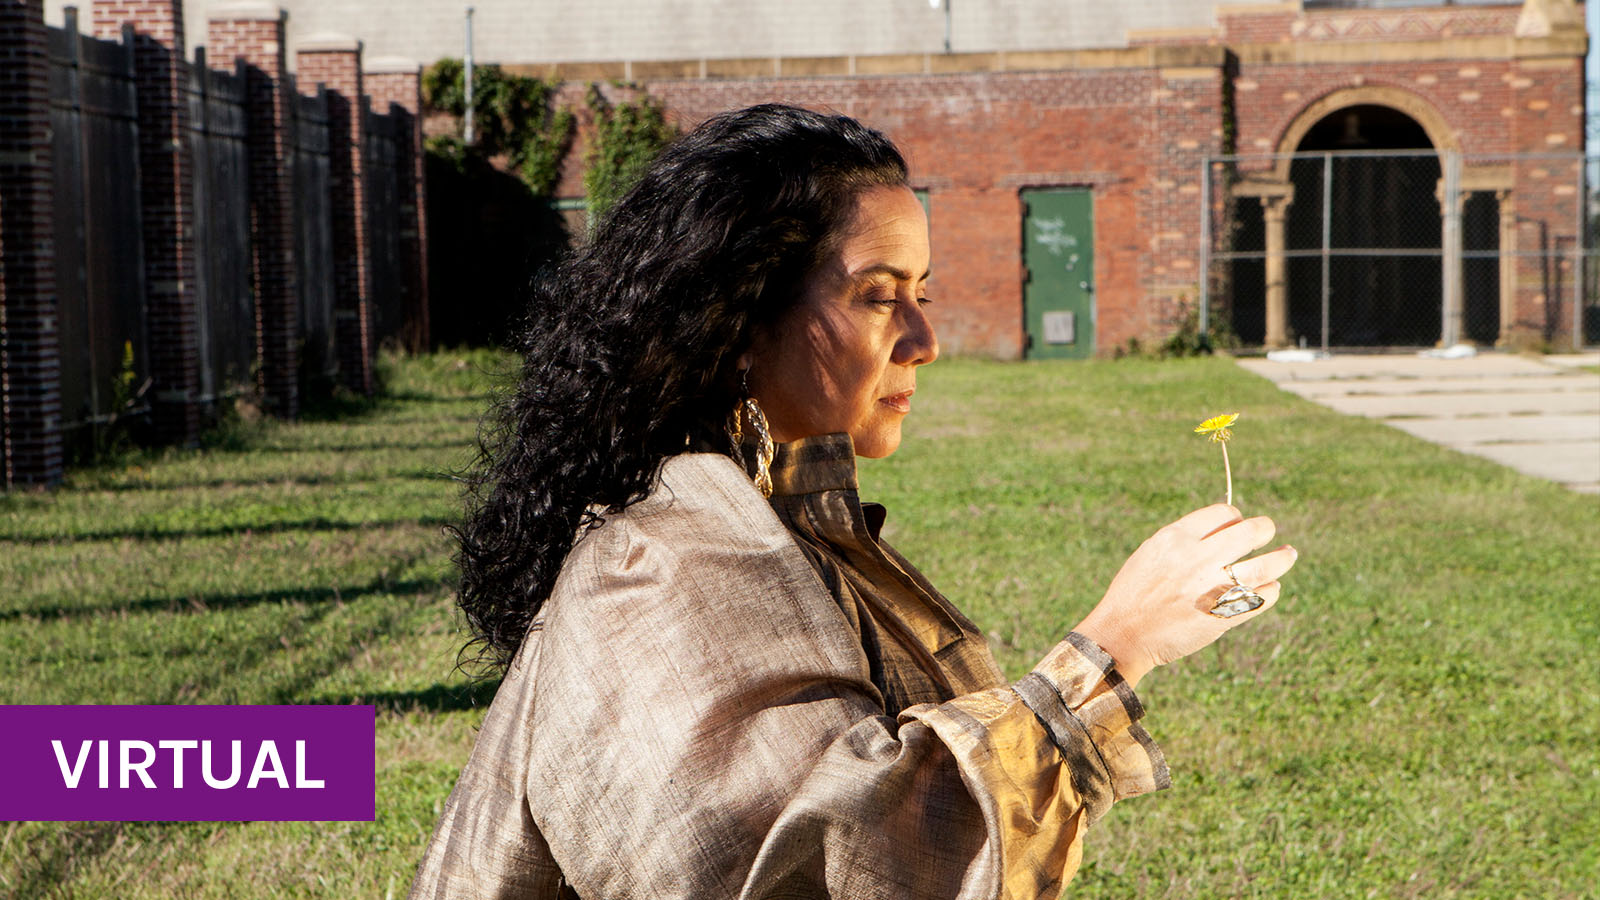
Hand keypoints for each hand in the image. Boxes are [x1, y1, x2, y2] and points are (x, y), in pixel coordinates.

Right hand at [1073, 504, 1296, 687]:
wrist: (1123, 635)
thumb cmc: (1134, 593)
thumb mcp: (1152, 553)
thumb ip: (1185, 540)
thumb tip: (1223, 528)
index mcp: (1176, 538)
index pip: (1223, 513)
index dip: (1235, 516)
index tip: (1237, 524)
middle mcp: (1197, 559)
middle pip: (1250, 532)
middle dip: (1265, 529)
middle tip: (1269, 532)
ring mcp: (1213, 588)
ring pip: (1266, 565)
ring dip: (1283, 558)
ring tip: (1289, 554)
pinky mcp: (1223, 616)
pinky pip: (1261, 598)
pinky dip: (1271, 590)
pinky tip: (1271, 587)